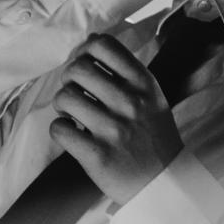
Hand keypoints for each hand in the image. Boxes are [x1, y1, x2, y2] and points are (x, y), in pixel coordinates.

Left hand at [48, 33, 184, 204]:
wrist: (164, 182)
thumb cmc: (153, 135)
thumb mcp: (152, 96)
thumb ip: (126, 71)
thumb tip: (90, 40)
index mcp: (144, 84)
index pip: (103, 45)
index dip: (84, 50)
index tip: (83, 63)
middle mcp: (129, 103)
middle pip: (77, 68)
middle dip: (68, 78)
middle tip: (75, 91)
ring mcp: (113, 129)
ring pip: (64, 97)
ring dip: (63, 105)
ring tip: (73, 114)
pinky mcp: (97, 155)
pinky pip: (59, 128)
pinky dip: (60, 128)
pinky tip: (72, 132)